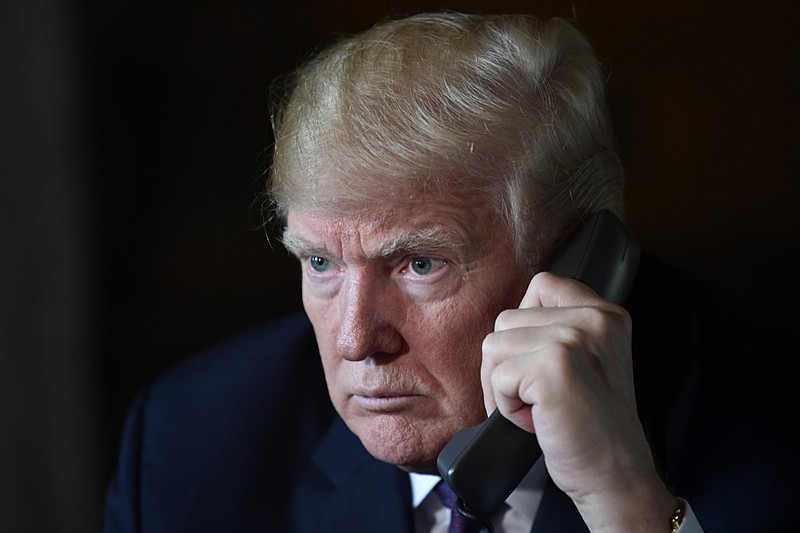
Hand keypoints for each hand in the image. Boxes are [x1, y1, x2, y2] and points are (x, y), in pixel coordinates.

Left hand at [481, 272, 676, 530]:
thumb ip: (558, 328)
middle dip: (508, 364)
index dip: (525, 325)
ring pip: (494, 347)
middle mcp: (593, 318)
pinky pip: (496, 376)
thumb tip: (507, 320)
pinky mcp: (552, 368)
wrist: (615, 476)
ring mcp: (572, 340)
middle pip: (506, 319)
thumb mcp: (588, 359)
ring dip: (504, 386)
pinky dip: (505, 406)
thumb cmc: (592, 425)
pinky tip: (538, 420)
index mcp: (605, 312)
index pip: (541, 285)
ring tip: (539, 407)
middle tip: (539, 397)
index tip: (540, 362)